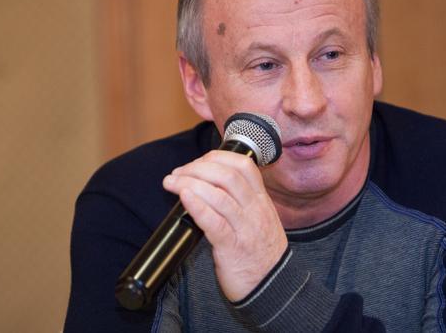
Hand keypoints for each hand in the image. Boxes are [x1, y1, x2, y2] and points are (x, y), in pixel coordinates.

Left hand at [163, 150, 287, 301]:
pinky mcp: (233, 248)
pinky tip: (184, 197)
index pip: (244, 165)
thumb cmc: (260, 253)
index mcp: (261, 200)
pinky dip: (198, 206)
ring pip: (220, 195)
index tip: (197, 163)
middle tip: (177, 173)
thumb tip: (208, 184)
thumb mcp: (258, 219)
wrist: (274, 287)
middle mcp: (255, 210)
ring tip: (171, 183)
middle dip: (198, 168)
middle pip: (228, 175)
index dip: (217, 157)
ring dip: (190, 183)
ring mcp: (246, 228)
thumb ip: (241, 201)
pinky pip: (215, 223)